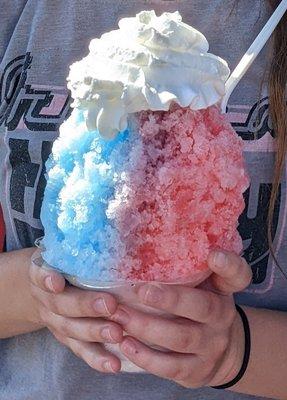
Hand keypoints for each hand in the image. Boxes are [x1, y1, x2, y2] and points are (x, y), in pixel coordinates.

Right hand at [29, 250, 122, 372]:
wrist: (50, 286)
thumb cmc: (67, 263)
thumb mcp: (67, 250)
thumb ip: (83, 246)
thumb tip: (118, 228)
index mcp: (43, 272)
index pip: (40, 273)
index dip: (46, 278)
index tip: (56, 281)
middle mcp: (46, 298)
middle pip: (61, 304)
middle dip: (85, 306)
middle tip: (110, 305)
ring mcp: (55, 321)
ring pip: (70, 329)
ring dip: (94, 332)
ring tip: (117, 334)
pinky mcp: (67, 338)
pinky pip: (79, 350)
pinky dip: (95, 358)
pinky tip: (113, 364)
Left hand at [111, 250, 251, 386]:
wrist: (220, 352)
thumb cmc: (199, 307)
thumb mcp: (202, 286)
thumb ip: (186, 269)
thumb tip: (144, 245)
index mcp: (222, 290)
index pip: (237, 275)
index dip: (228, 265)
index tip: (213, 255)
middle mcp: (222, 317)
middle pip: (201, 307)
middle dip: (169, 299)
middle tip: (140, 290)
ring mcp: (211, 346)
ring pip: (181, 338)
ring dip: (147, 328)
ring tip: (119, 316)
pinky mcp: (197, 371)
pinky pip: (171, 367)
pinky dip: (146, 357)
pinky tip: (125, 344)